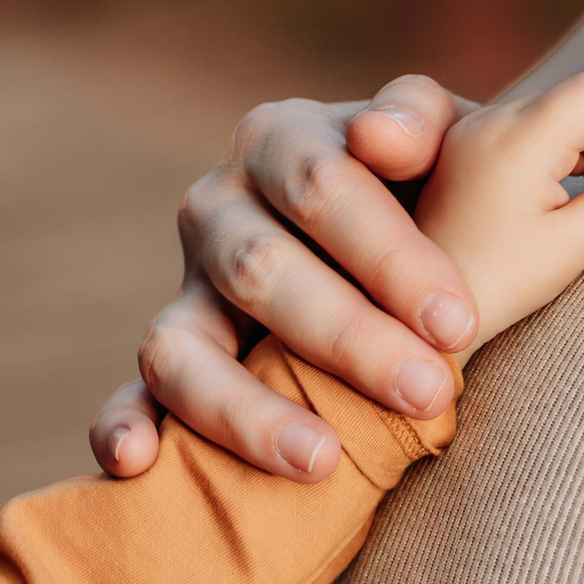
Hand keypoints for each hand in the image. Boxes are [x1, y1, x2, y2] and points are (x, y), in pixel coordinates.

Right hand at [91, 76, 480, 486]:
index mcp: (282, 140)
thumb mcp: (447, 138)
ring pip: (182, 343)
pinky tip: (136, 463)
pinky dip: (124, 424)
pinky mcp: (173, 358)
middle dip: (347, 338)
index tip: (459, 323)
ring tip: (321, 461)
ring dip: (247, 409)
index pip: (322, 188)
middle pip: (259, 271)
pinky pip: (137, 392)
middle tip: (429, 391)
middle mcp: (218, 206)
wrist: (416, 229)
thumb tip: (379, 136)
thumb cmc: (440, 186)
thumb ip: (420, 120)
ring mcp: (188, 286)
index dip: (389, 256)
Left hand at [412, 73, 583, 351]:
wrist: (422, 318)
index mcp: (515, 141)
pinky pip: (537, 134)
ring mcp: (477, 136)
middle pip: (580, 101)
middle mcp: (490, 124)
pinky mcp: (473, 153)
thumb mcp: (572, 246)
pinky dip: (577, 153)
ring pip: (561, 115)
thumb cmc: (496, 287)